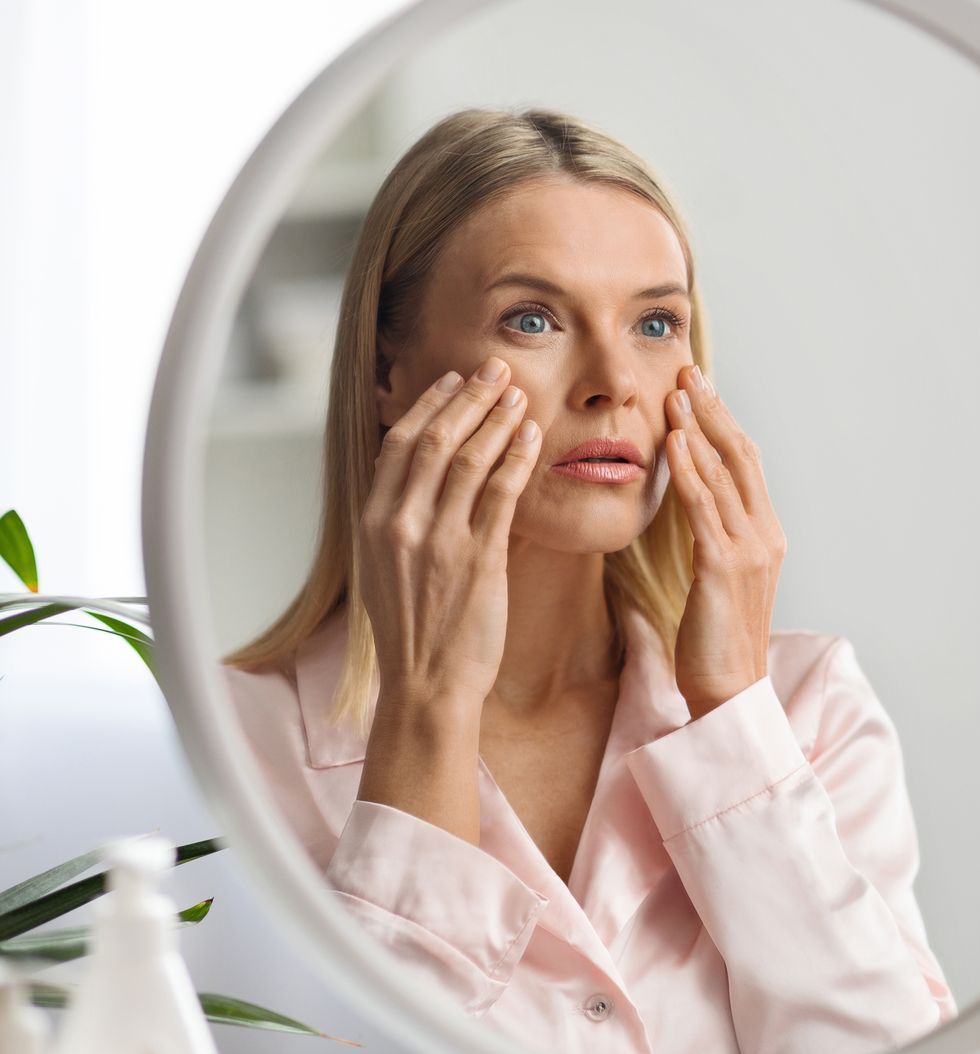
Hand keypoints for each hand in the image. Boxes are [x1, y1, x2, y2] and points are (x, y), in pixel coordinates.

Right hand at [358, 358, 542, 712]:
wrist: (426, 685)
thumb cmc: (412, 630)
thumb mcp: (386, 567)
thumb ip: (398, 520)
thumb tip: (419, 477)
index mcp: (373, 522)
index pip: (399, 444)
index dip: (430, 405)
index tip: (455, 380)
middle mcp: (401, 525)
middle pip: (436, 440)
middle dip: (469, 397)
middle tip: (496, 368)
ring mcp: (440, 541)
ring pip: (470, 460)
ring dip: (497, 419)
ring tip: (519, 393)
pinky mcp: (479, 560)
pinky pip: (501, 495)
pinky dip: (517, 458)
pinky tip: (532, 436)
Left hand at [663, 365, 785, 718]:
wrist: (729, 691)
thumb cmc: (715, 640)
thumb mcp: (718, 579)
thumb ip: (713, 536)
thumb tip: (690, 500)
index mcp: (767, 536)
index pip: (746, 465)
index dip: (722, 422)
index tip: (698, 389)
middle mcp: (766, 536)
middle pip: (740, 457)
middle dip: (713, 411)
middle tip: (687, 372)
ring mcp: (749, 550)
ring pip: (724, 475)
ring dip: (697, 429)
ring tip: (675, 393)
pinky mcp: (723, 568)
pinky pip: (704, 509)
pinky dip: (688, 471)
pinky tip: (671, 442)